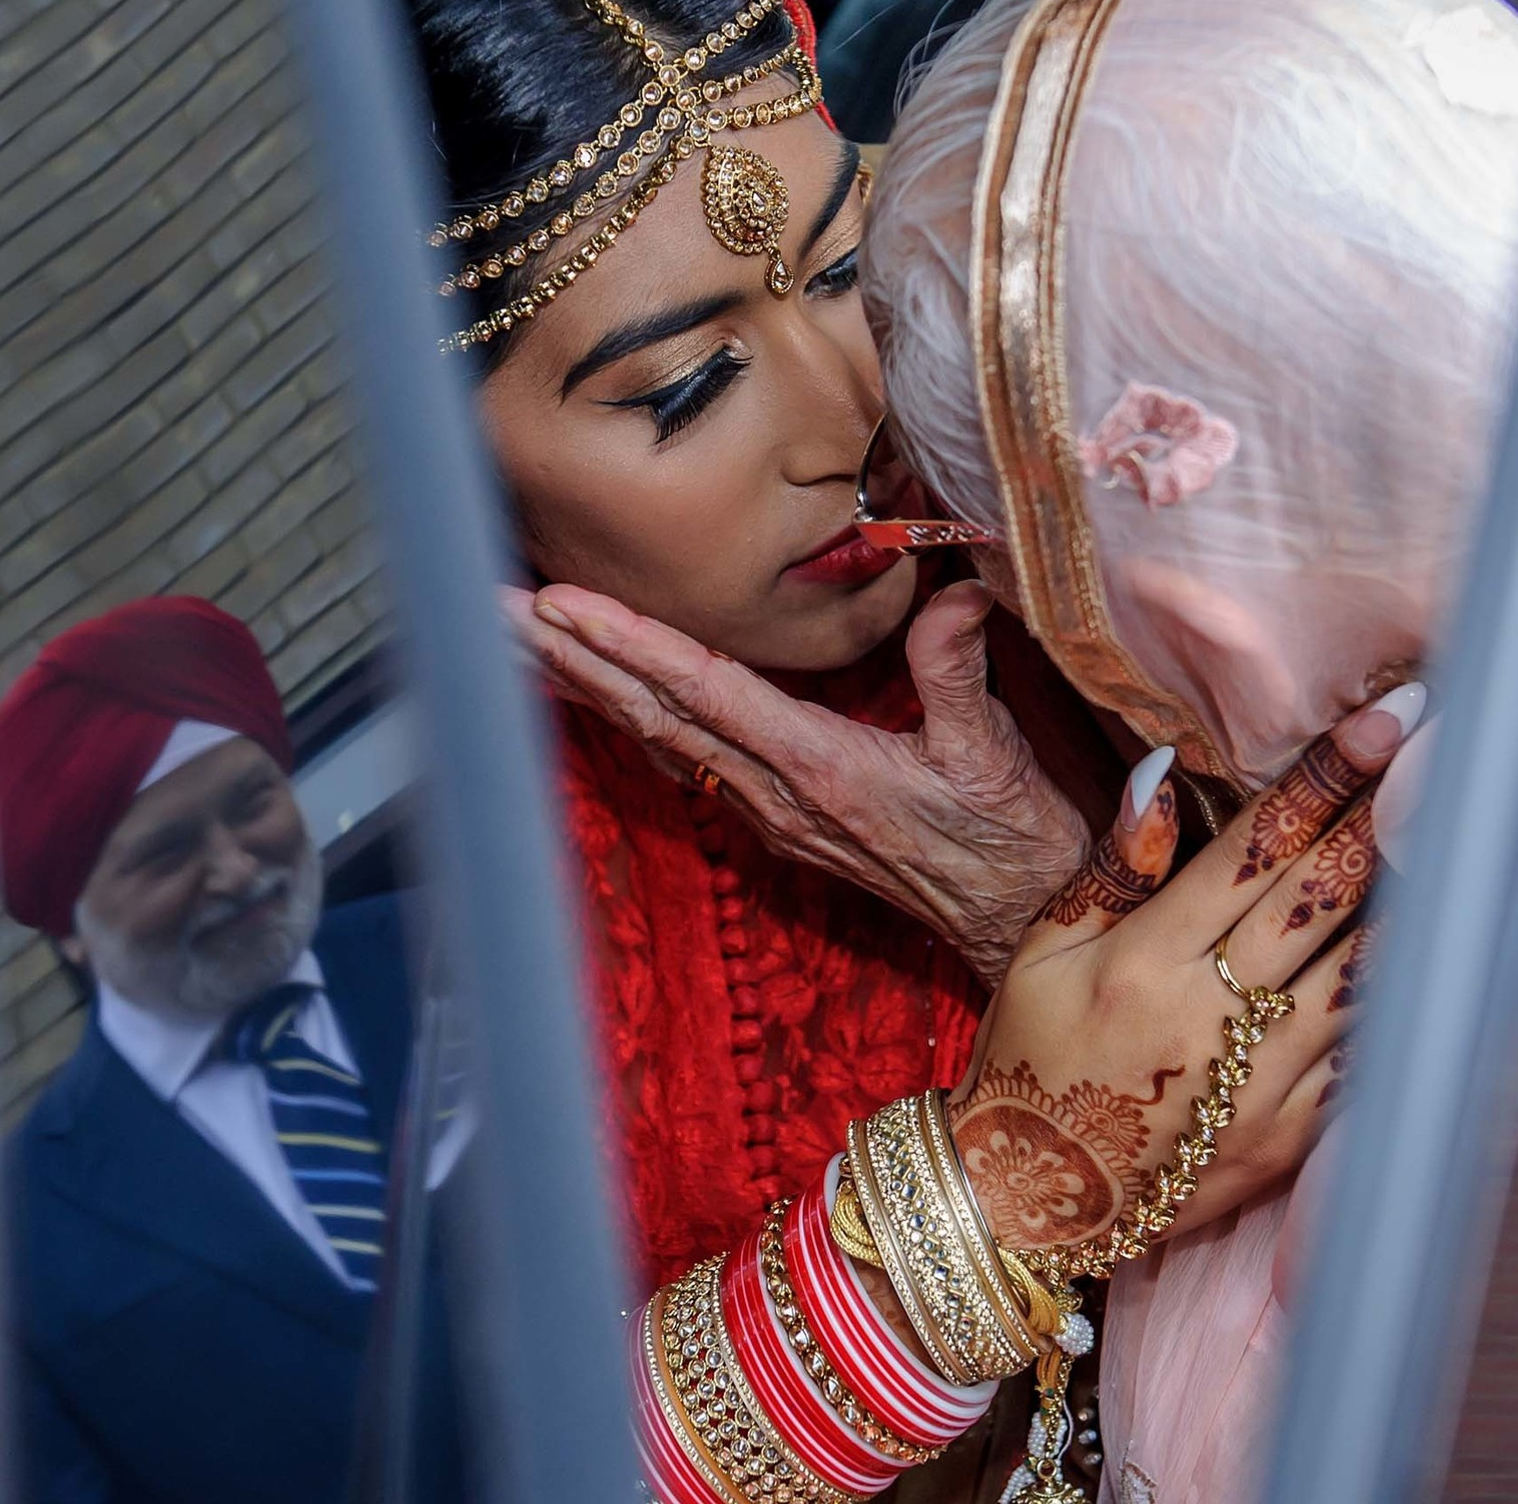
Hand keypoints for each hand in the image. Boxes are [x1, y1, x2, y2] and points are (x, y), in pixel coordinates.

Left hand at [510, 577, 1089, 982]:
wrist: (1023, 924)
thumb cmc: (1014, 841)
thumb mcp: (997, 754)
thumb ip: (960, 670)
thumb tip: (953, 594)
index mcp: (820, 768)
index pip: (704, 692)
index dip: (629, 645)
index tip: (562, 607)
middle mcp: (776, 792)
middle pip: (650, 714)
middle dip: (569, 659)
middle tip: (495, 610)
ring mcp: (770, 809)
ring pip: (657, 737)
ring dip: (585, 685)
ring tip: (518, 638)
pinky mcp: (778, 816)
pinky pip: (685, 756)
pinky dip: (629, 715)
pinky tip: (593, 691)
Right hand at [948, 683, 1424, 1250]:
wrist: (1026, 1198)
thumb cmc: (1028, 1059)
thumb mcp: (1041, 953)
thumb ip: (1112, 867)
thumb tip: (1162, 777)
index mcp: (1145, 960)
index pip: (1253, 849)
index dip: (1322, 778)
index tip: (1379, 722)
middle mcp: (1211, 1015)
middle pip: (1321, 899)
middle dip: (1384, 818)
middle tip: (1442, 756)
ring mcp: (1259, 1082)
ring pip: (1362, 975)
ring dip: (1416, 905)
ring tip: (1465, 841)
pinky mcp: (1289, 1136)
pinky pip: (1365, 1058)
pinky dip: (1403, 1002)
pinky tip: (1440, 955)